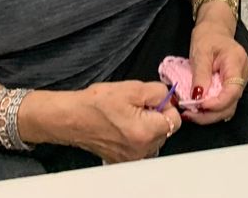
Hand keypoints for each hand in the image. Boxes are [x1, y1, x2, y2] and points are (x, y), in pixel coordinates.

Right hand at [58, 81, 179, 163]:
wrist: (71, 118)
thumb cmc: (98, 103)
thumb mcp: (133, 88)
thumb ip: (159, 91)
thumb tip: (169, 97)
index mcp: (146, 131)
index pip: (176, 120)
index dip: (166, 106)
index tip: (153, 100)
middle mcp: (141, 149)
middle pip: (166, 130)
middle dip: (157, 115)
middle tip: (137, 105)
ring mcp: (132, 157)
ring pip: (155, 139)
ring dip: (148, 126)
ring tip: (129, 115)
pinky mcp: (124, 159)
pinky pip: (142, 146)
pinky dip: (138, 135)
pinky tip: (124, 126)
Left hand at [187, 18, 247, 125]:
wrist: (215, 29)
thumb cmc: (208, 36)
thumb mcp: (200, 52)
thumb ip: (201, 74)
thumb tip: (198, 97)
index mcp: (237, 62)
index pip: (233, 91)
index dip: (217, 103)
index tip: (198, 106)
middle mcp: (242, 74)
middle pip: (231, 103)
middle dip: (210, 114)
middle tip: (189, 114)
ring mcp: (239, 81)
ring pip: (228, 107)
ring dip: (209, 115)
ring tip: (190, 113)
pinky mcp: (232, 86)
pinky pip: (224, 103)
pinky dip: (210, 109)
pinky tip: (197, 108)